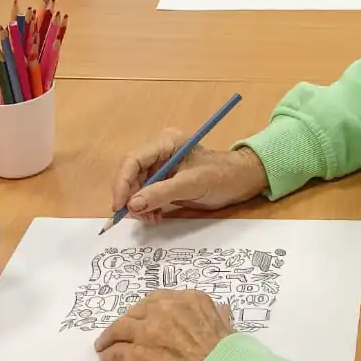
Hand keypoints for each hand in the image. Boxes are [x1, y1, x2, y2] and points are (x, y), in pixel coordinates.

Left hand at [94, 289, 232, 360]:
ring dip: (111, 336)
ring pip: (120, 328)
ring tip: (105, 344)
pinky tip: (108, 360)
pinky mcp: (137, 354)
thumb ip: (219, 316)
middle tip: (123, 330)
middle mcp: (165, 309)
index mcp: (190, 300)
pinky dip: (110, 355)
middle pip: (137, 310)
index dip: (151, 310)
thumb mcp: (228, 327)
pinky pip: (117, 352)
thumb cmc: (229, 355)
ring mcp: (148, 331)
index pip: (161, 299)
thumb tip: (222, 310)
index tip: (147, 317)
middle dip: (129, 320)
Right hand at [111, 130, 267, 222]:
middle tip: (136, 217)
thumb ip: (162, 193)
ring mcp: (160, 167)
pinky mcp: (164, 181)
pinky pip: (146, 194)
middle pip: (131, 174)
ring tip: (151, 218)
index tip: (120, 206)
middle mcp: (159, 152)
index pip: (133, 160)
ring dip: (139, 205)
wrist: (240, 182)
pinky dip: (146, 208)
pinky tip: (155, 216)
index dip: (122, 183)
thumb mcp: (192, 185)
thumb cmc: (221, 177)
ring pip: (136, 187)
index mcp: (166, 142)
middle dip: (130, 197)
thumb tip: (133, 205)